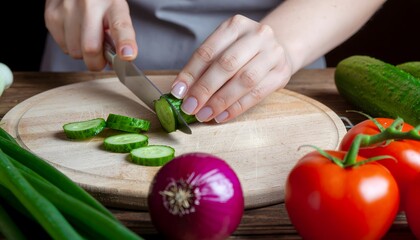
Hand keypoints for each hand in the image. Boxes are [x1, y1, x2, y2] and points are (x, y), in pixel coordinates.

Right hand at [44, 0, 136, 70]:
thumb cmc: (101, 3)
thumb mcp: (117, 13)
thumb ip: (120, 37)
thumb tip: (118, 60)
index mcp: (113, 5)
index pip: (120, 27)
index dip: (124, 43)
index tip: (127, 55)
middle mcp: (89, 4)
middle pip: (91, 49)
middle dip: (97, 61)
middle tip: (100, 55)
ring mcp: (67, 8)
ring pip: (75, 52)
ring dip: (82, 52)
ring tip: (86, 35)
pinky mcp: (51, 15)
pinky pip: (63, 47)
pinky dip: (70, 45)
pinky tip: (74, 31)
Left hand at [170, 15, 292, 122]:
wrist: (277, 49)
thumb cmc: (243, 51)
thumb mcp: (223, 49)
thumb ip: (204, 67)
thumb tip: (183, 93)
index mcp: (236, 25)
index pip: (208, 51)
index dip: (191, 73)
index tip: (178, 92)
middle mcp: (257, 35)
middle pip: (227, 64)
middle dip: (205, 89)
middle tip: (191, 107)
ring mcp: (273, 54)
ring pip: (244, 80)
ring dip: (220, 101)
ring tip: (204, 114)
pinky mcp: (282, 74)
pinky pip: (257, 94)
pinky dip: (236, 108)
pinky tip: (221, 116)